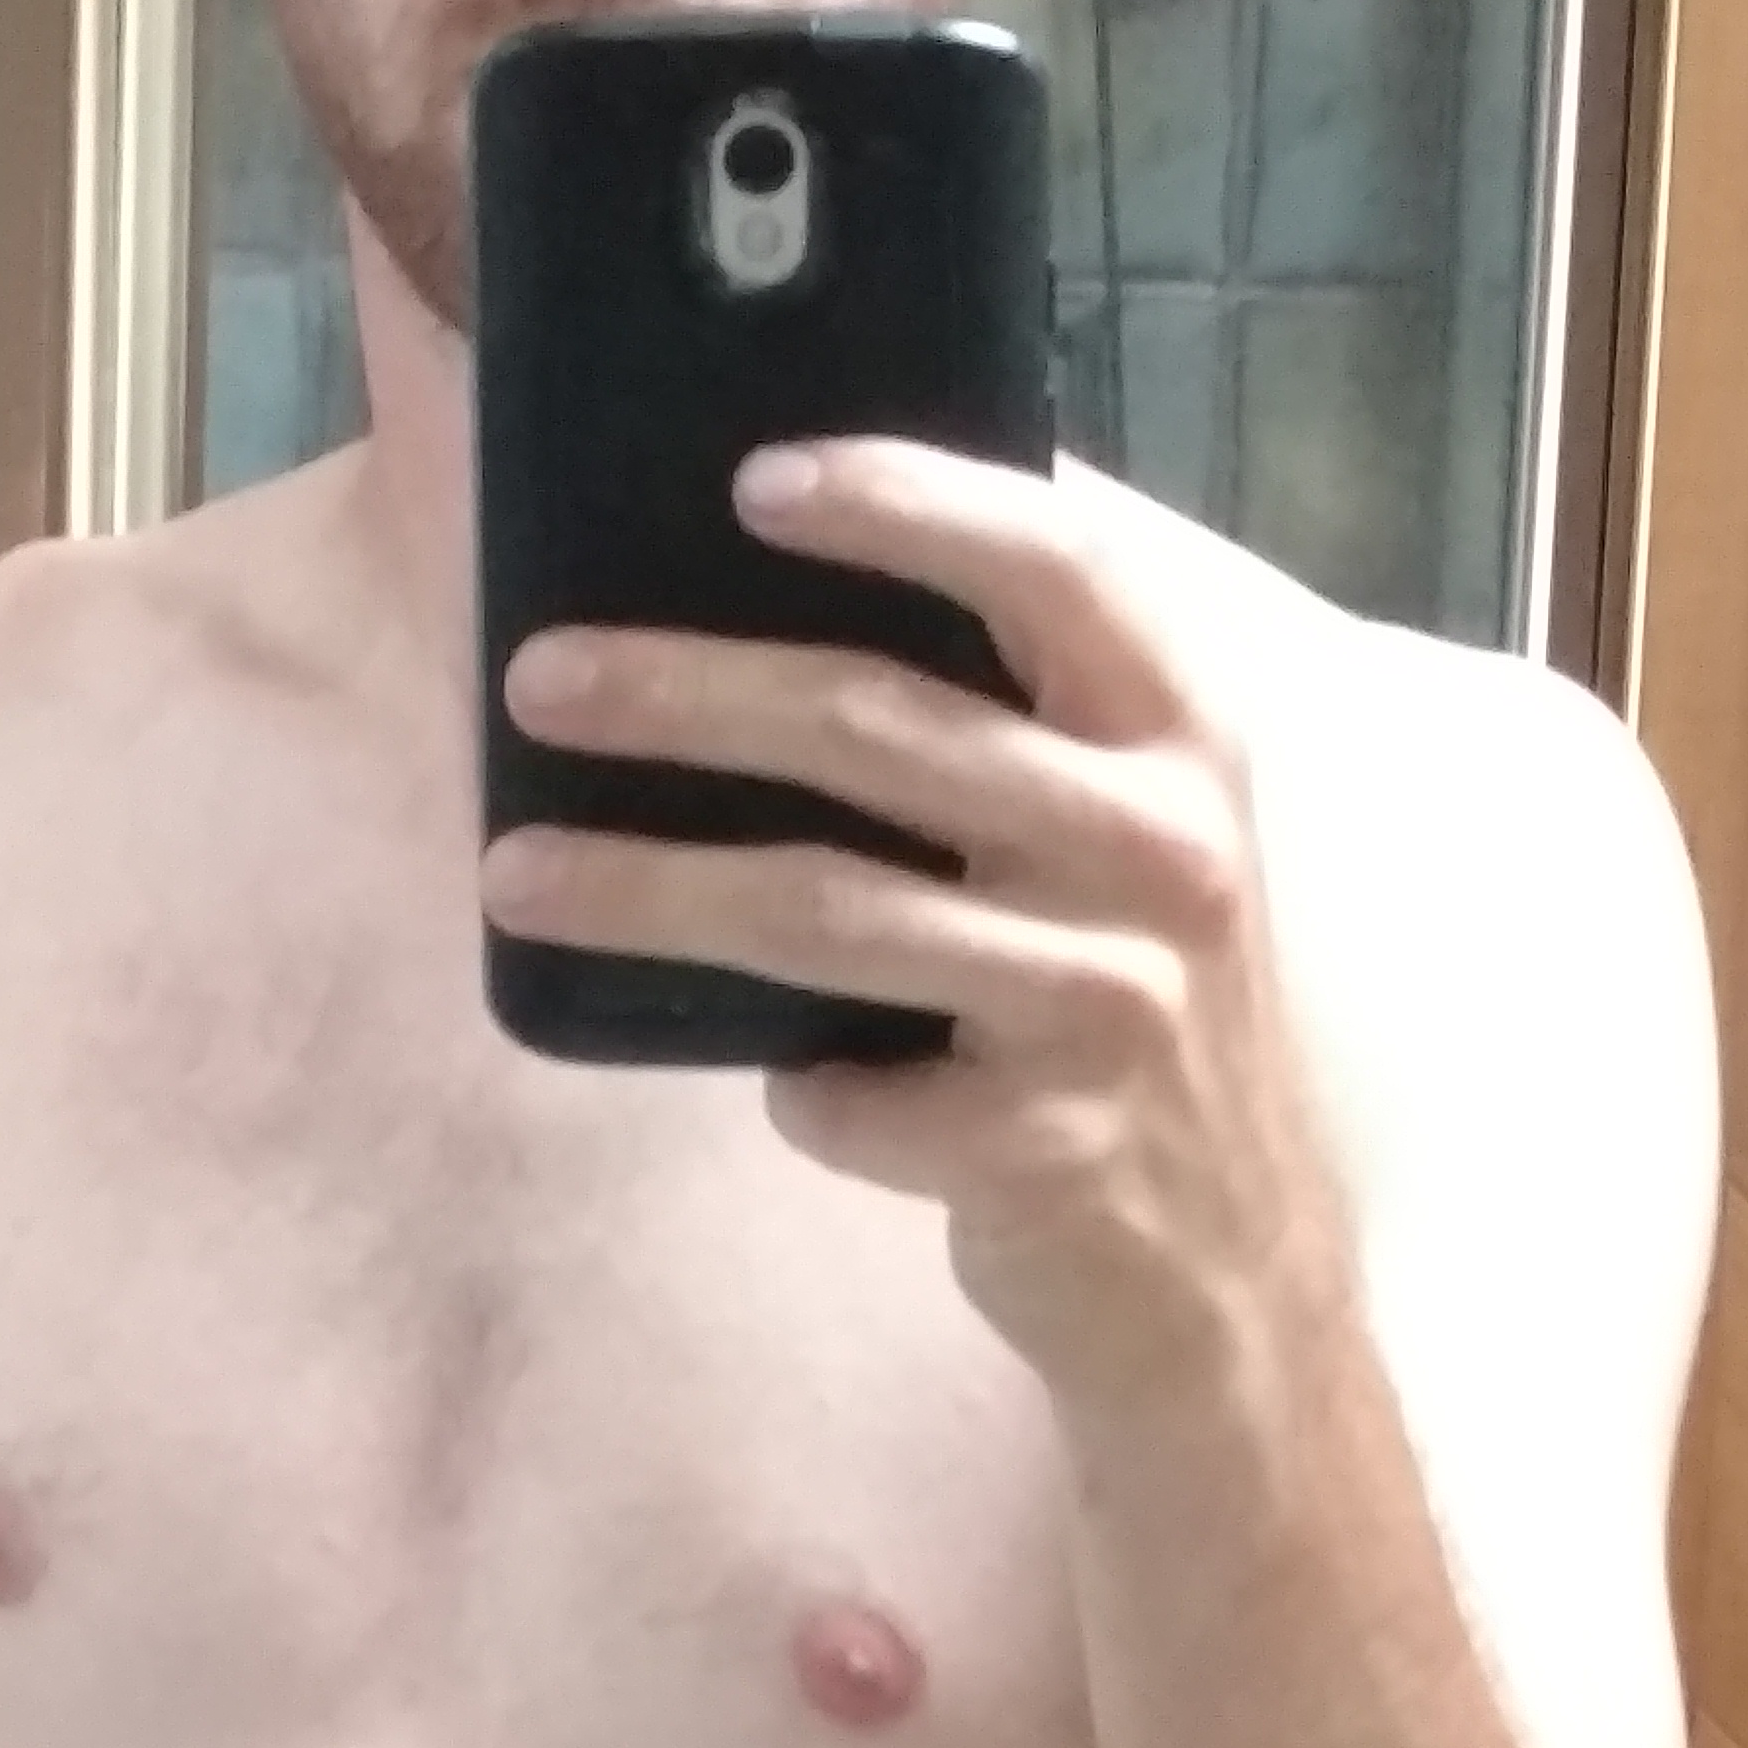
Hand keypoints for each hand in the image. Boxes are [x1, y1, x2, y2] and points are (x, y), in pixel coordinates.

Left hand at [486, 444, 1351, 1412]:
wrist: (1235, 1267)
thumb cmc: (1136, 1008)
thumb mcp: (1130, 839)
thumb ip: (1020, 726)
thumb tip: (784, 601)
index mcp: (1183, 737)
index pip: (1053, 568)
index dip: (907, 503)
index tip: (752, 480)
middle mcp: (1161, 849)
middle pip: (878, 726)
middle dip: (684, 694)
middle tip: (536, 682)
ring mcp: (1107, 1003)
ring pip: (824, 909)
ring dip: (647, 889)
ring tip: (512, 871)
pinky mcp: (1044, 1147)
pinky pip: (850, 1097)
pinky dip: (796, 1090)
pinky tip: (774, 1079)